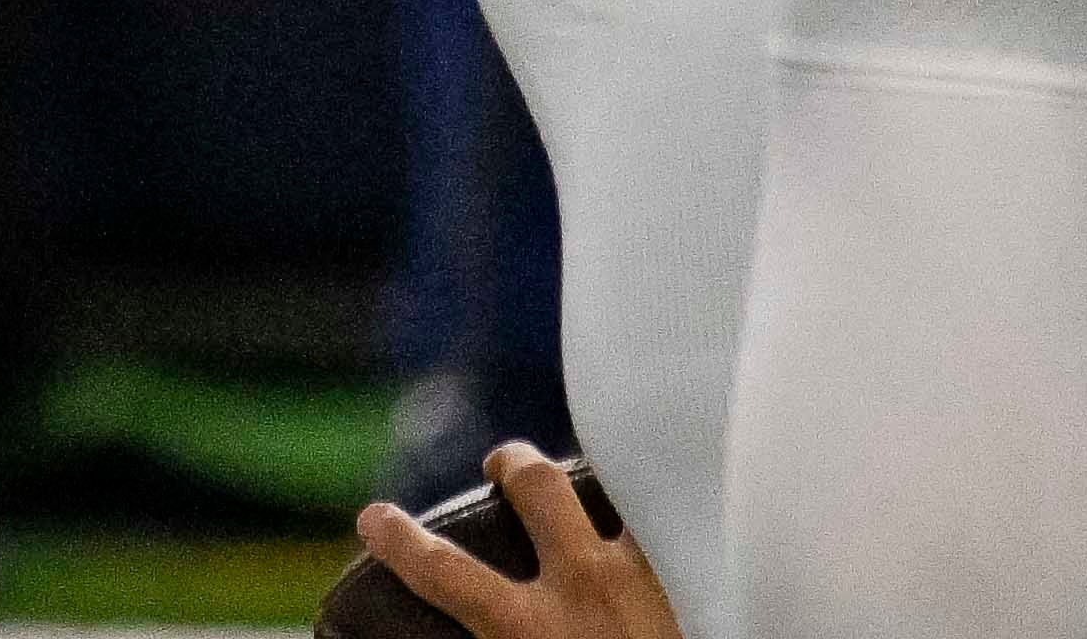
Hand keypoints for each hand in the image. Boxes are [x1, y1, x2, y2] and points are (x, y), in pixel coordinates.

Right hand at [346, 447, 674, 638]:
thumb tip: (461, 629)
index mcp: (528, 631)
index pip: (442, 569)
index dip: (398, 539)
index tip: (376, 518)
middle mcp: (589, 589)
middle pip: (538, 485)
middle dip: (514, 463)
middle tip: (503, 465)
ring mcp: (654, 583)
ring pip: (621, 498)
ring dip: (604, 493)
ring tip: (597, 495)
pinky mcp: (709, 589)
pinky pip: (683, 538)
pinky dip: (668, 536)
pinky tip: (672, 542)